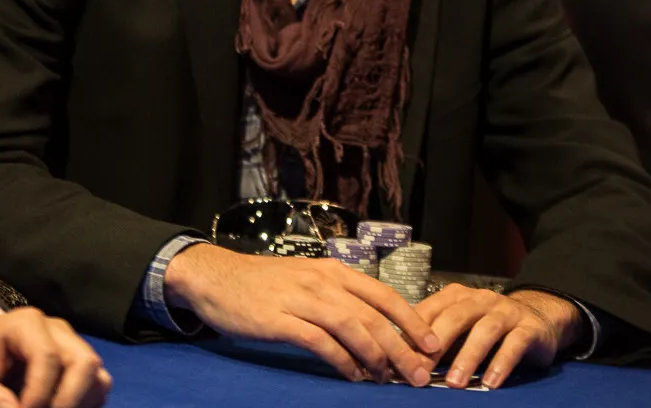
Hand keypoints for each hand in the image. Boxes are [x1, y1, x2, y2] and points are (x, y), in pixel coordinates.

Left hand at [0, 307, 111, 407]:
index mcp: (28, 324)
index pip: (48, 358)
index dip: (38, 395)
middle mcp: (57, 328)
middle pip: (84, 361)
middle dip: (68, 400)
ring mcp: (71, 342)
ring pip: (96, 372)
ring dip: (80, 402)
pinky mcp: (76, 358)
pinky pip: (97, 381)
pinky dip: (86, 402)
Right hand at [164, 244, 441, 385]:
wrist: (218, 277)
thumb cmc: (265, 284)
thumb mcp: (308, 281)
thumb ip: (338, 299)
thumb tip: (373, 329)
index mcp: (334, 271)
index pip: (383, 294)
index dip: (411, 320)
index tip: (432, 344)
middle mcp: (323, 281)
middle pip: (374, 315)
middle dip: (402, 347)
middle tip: (420, 374)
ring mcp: (302, 299)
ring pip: (353, 327)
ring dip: (376, 357)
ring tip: (390, 379)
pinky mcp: (281, 320)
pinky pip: (321, 342)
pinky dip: (342, 361)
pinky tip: (352, 376)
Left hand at [414, 284, 583, 389]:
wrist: (537, 318)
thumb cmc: (488, 327)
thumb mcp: (461, 330)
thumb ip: (438, 342)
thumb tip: (407, 363)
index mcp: (458, 296)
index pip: (432, 308)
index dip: (415, 331)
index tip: (402, 356)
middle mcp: (480, 299)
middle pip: (456, 316)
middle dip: (438, 342)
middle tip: (424, 369)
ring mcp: (506, 311)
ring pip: (485, 330)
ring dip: (468, 357)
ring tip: (455, 383)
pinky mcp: (528, 328)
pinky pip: (514, 344)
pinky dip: (501, 363)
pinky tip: (490, 382)